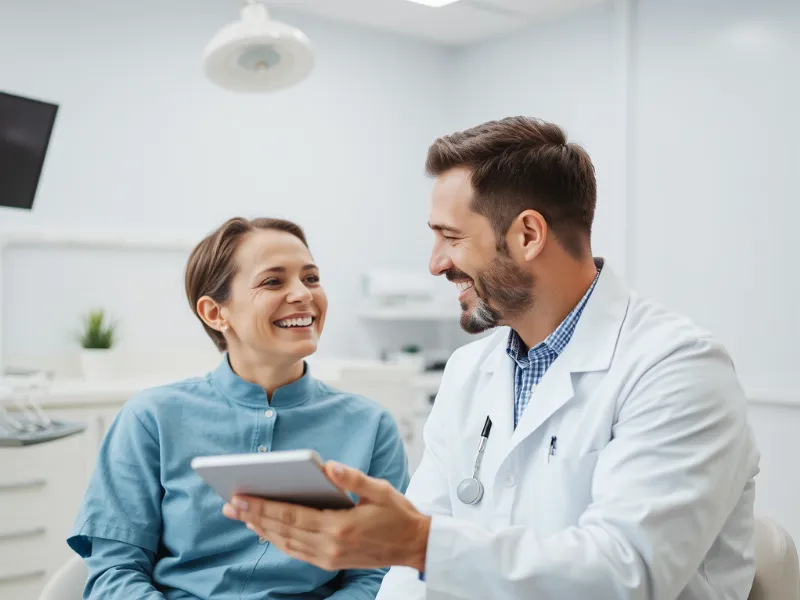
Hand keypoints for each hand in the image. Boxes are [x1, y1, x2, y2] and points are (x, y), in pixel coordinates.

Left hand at [222, 461, 429, 571]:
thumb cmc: (398, 513)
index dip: (264, 507)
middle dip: (254, 516)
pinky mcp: (330, 562)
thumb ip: (353, 478)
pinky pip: (296, 552)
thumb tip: (328, 466)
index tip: (241, 496)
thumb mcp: (380, 490)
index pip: (293, 515)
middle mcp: (331, 546)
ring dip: (261, 529)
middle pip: (283, 530)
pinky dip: (278, 541)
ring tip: (240, 515)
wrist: (414, 545)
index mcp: (340, 526)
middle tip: (229, 504)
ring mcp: (329, 558)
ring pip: (286, 544)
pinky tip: (265, 530)